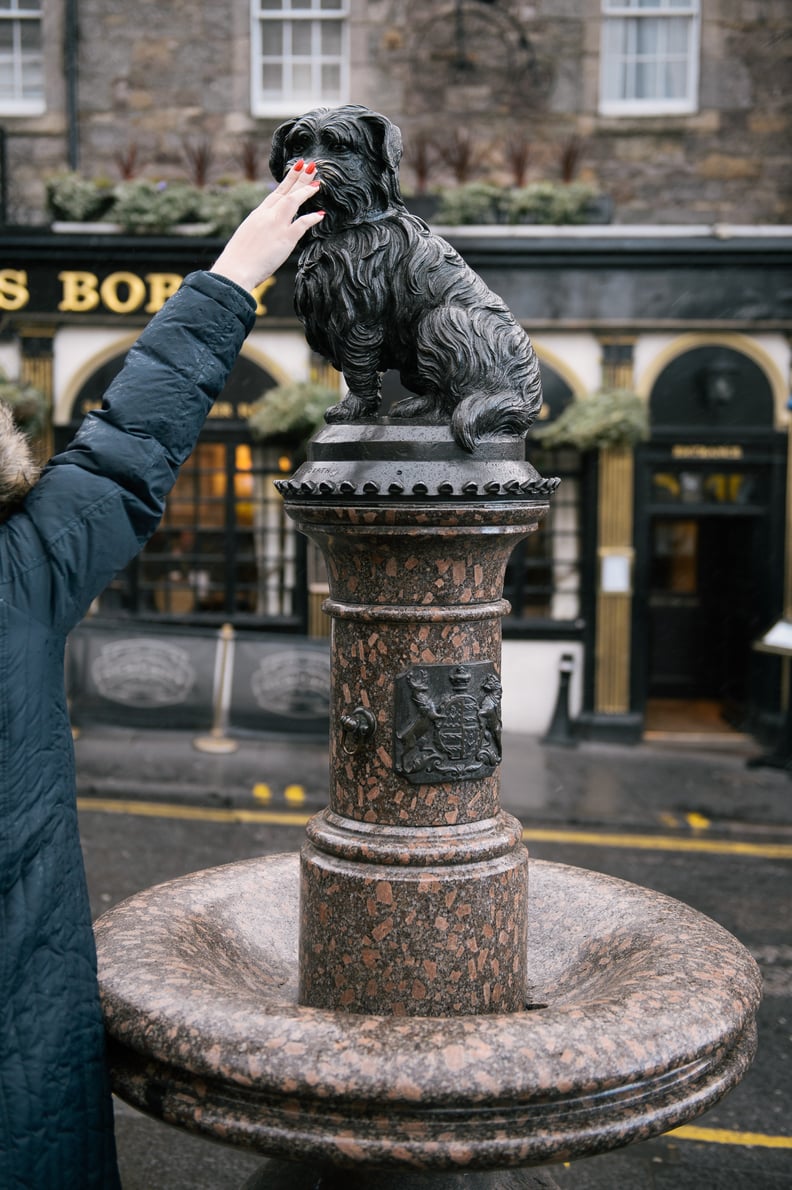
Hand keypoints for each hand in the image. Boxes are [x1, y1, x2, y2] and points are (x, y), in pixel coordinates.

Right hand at [210, 162, 323, 291]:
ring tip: (317, 183)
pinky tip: (320, 214)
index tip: (297, 169)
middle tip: (311, 166)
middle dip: (299, 177)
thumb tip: (267, 233)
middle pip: (286, 192)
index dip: (288, 180)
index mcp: (258, 215)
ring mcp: (276, 225)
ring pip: (293, 201)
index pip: (276, 193)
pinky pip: (302, 224)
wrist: (235, 269)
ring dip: (306, 190)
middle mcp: (267, 215)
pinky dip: (311, 218)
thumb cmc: (238, 259)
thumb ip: (260, 230)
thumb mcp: (247, 237)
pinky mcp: (284, 239)